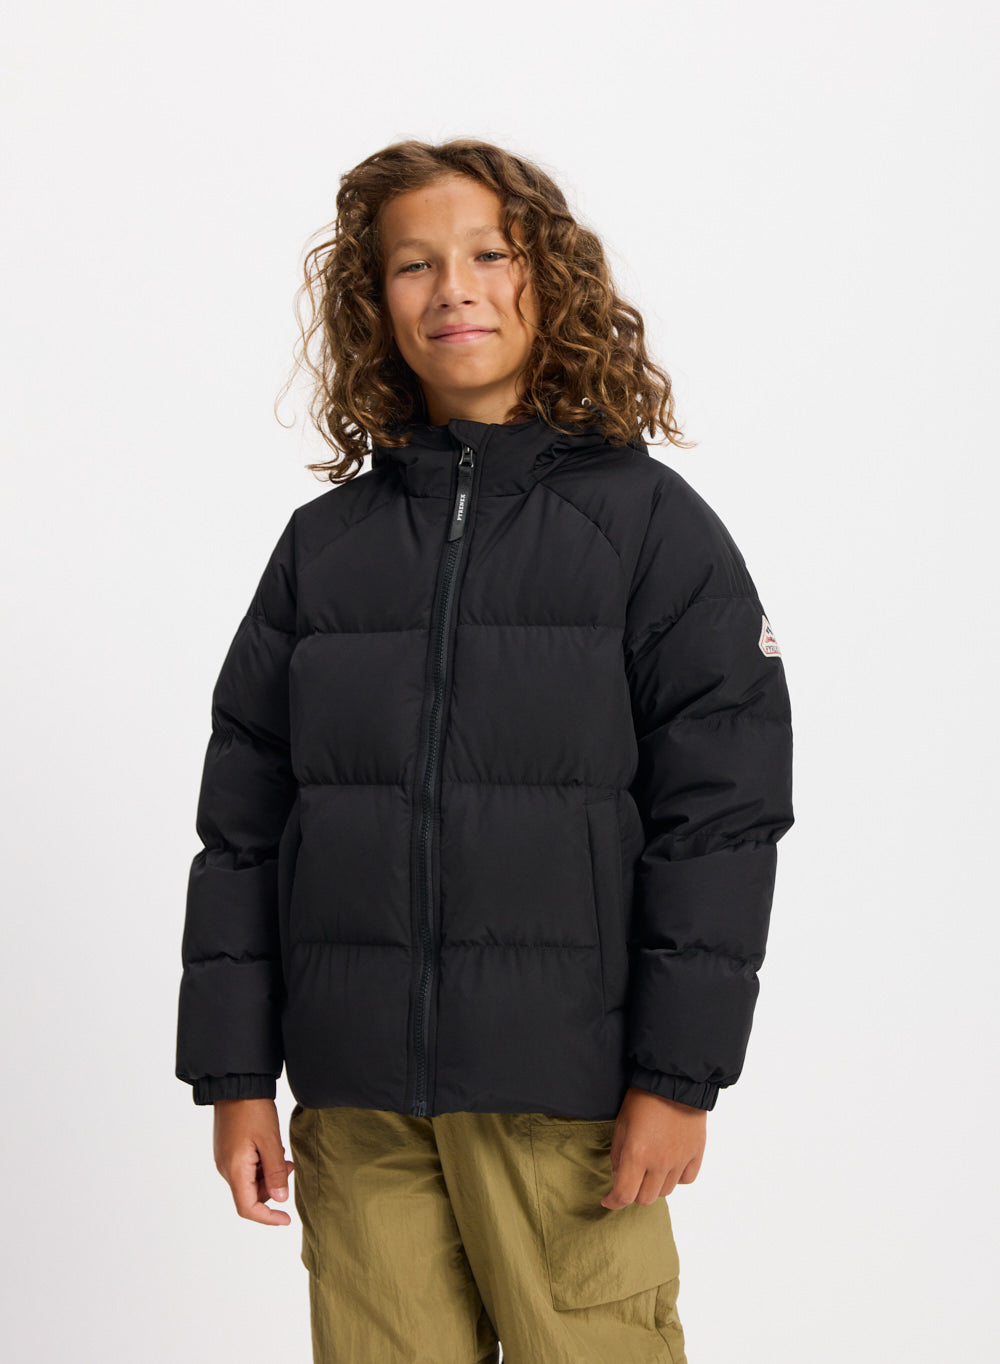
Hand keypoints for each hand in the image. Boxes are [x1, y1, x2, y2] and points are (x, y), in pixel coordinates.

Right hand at [212, 1098, 295, 1225]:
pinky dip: (260, 1165)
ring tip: (281, 1155)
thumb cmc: (253, 1110)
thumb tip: (280, 1200)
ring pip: (249, 1181)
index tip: (286, 1219)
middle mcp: (225, 1169)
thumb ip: (275, 1173)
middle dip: (272, 1188)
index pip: (248, 1208)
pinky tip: (271, 1149)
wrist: (236, 1085)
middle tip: (288, 1167)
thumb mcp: (270, 1141)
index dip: (267, 1218)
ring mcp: (225, 1159)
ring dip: (268, 1175)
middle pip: (250, 1195)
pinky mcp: (227, 1151)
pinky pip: (246, 1168)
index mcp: (235, 1170)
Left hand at [601, 1086, 705, 1208]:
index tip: (608, 1199)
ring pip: (665, 1192)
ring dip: (654, 1185)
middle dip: (633, 1193)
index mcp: (637, 1154)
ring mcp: (680, 1160)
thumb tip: (619, 1175)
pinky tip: (669, 1164)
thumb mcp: (621, 1124)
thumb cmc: (643, 1098)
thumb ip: (618, 1154)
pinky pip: (685, 1180)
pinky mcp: (696, 1154)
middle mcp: (660, 1162)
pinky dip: (676, 1178)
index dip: (613, 1201)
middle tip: (630, 1179)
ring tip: (650, 1167)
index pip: (625, 1195)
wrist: (674, 1080)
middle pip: (645, 1198)